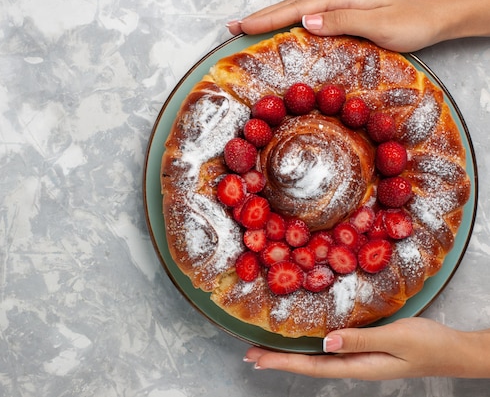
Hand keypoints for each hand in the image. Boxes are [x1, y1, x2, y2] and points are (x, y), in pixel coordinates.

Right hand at [226, 0, 486, 51]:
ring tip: (248, 29)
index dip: (266, 19)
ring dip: (271, 20)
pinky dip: (289, 26)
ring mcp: (340, 9)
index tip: (241, 27)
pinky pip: (309, 21)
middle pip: (291, 7)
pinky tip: (283, 33)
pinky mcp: (344, 19)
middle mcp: (336, 1)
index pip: (295, 9)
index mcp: (340, 0)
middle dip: (260, 17)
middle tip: (233, 27)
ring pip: (297, 13)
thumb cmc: (411, 24)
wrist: (435, 20)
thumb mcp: (378, 25)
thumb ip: (341, 22)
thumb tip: (305, 22)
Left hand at [244, 317, 489, 379]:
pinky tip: (304, 341)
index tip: (257, 358)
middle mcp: (354, 365)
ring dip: (291, 354)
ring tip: (267, 349)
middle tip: (250, 354)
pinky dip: (311, 346)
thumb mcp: (397, 338)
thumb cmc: (429, 344)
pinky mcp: (365, 350)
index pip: (313, 366)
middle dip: (279, 360)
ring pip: (318, 358)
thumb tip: (327, 342)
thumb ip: (361, 340)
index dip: (283, 362)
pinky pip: (331, 350)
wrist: (453, 351)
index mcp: (359, 366)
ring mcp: (359, 359)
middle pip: (310, 364)